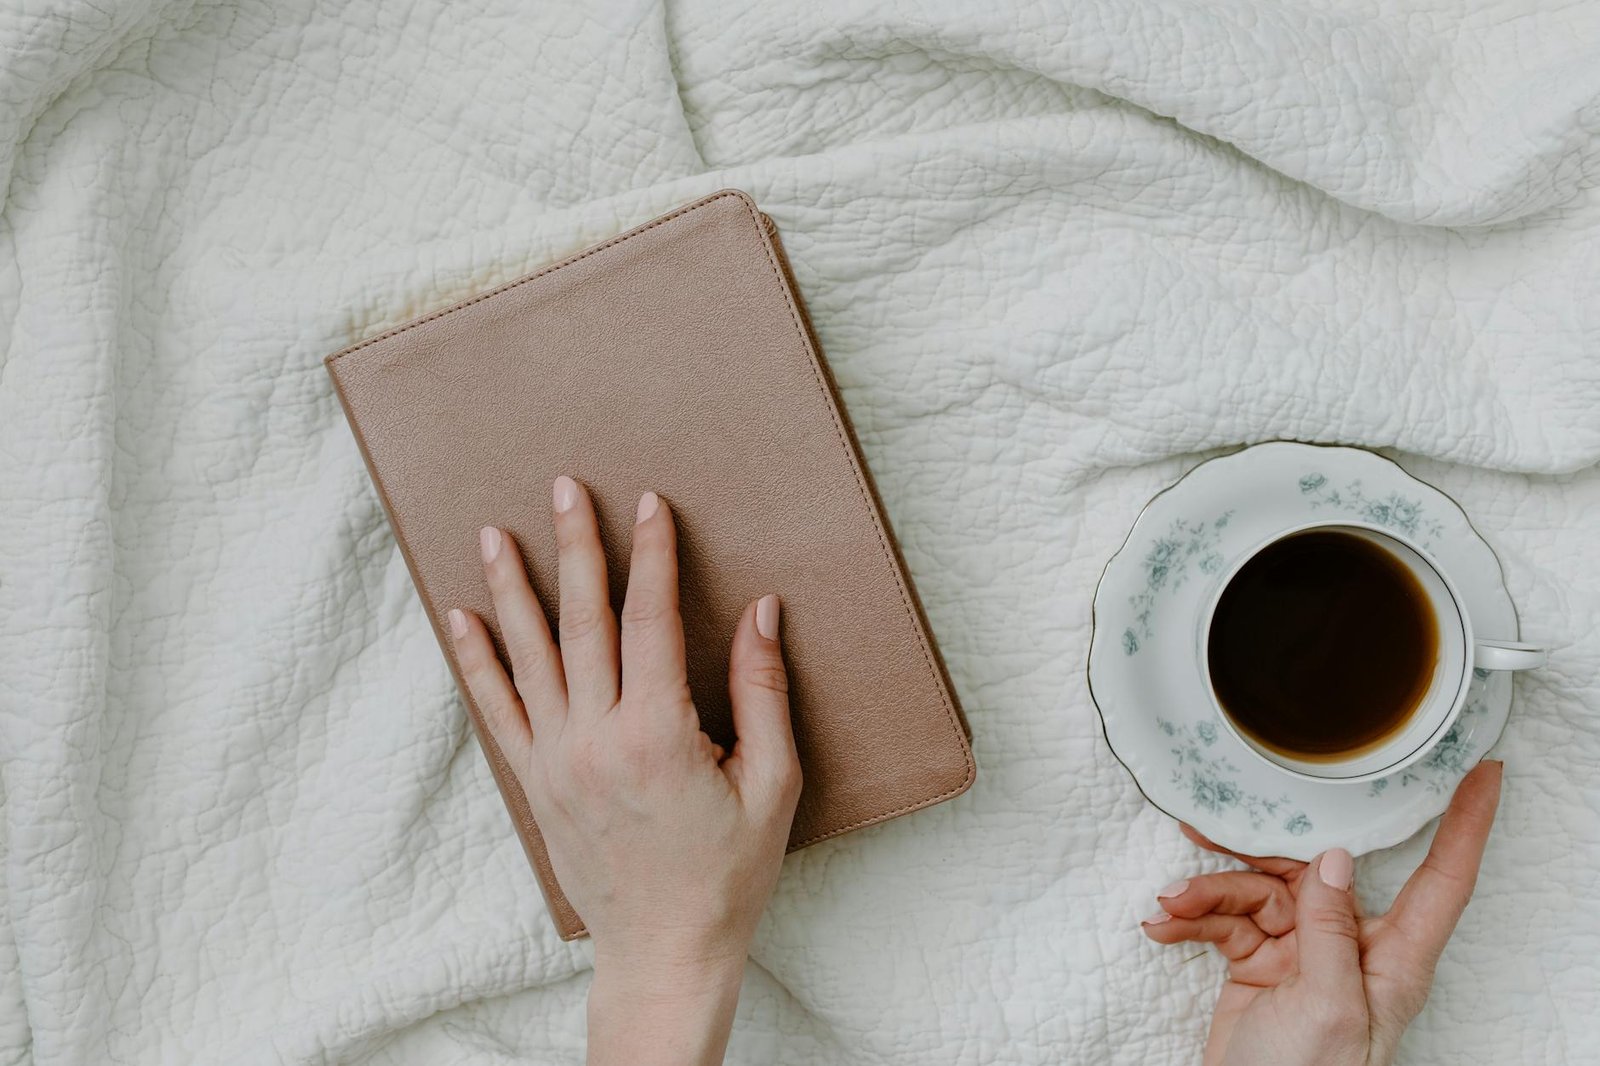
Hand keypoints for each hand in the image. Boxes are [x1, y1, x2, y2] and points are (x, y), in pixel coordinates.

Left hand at [448, 476, 802, 1065]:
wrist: (665, 952)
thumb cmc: (728, 873)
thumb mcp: (772, 785)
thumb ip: (764, 692)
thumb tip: (762, 612)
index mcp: (659, 735)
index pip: (650, 621)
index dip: (652, 556)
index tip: (650, 504)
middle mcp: (595, 740)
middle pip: (582, 622)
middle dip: (577, 548)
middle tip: (566, 488)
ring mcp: (556, 761)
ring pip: (528, 656)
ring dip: (511, 590)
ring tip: (496, 533)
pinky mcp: (535, 783)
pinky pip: (497, 709)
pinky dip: (476, 661)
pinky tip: (460, 618)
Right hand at [1142, 760, 1502, 1065]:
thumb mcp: (1328, 1008)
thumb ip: (1332, 930)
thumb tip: (1336, 858)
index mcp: (1393, 956)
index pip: (1444, 877)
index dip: (1466, 822)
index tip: (1480, 769)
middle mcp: (1351, 946)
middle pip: (1313, 869)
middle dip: (1256, 850)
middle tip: (1207, 831)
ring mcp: (1303, 952)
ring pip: (1257, 890)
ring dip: (1207, 893)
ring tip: (1170, 907)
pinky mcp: (1259, 963)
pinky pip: (1225, 921)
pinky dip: (1191, 921)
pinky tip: (1164, 928)